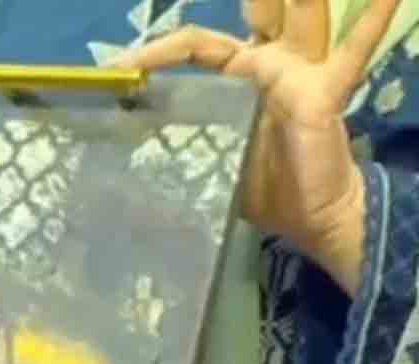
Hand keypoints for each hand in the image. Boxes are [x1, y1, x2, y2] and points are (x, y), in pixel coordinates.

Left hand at [113, 0, 402, 294]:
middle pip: (255, 15)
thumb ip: (179, 150)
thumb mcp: (209, 164)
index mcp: (235, 79)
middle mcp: (266, 64)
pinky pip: (353, 51)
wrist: (314, 217)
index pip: (192, 47)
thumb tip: (116, 165)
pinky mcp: (323, 89)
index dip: (157, 51)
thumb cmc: (265, 190)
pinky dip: (372, 20)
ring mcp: (297, 71)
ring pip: (301, 15)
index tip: (118, 66)